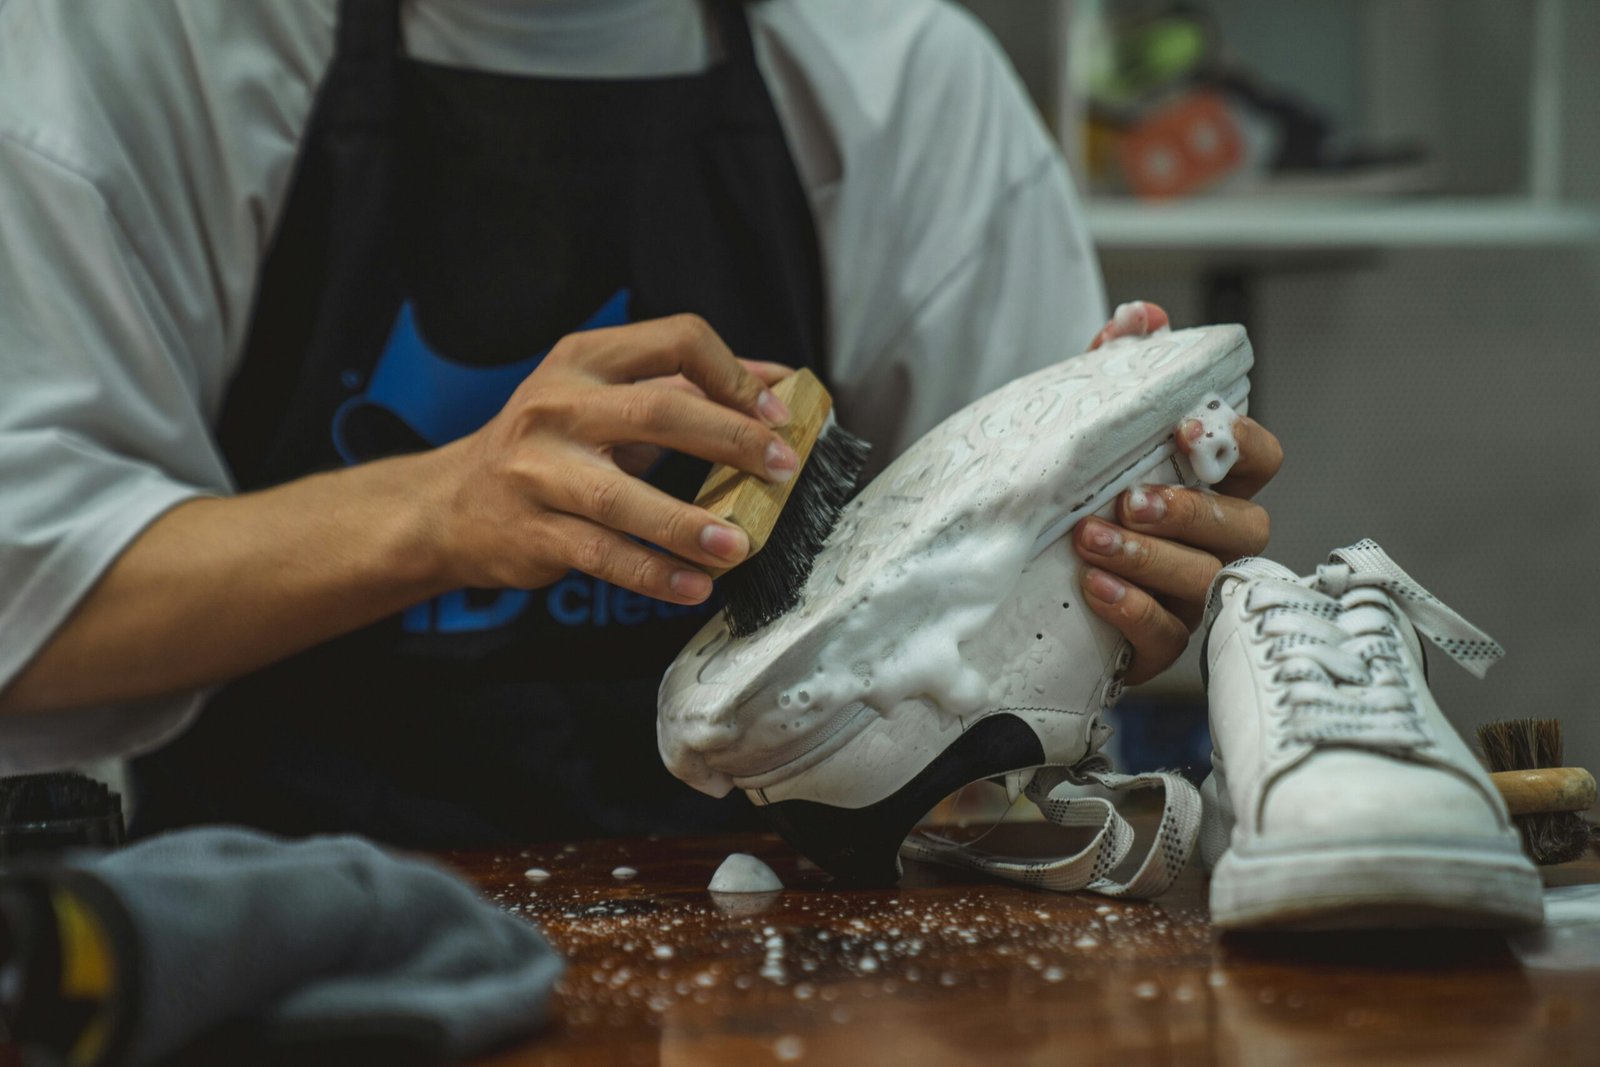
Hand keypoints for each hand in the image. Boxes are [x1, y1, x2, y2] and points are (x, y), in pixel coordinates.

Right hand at [425, 314, 796, 605]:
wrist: (450, 505)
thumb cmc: (547, 446)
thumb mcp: (602, 396)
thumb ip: (683, 385)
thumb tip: (777, 383)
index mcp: (585, 359)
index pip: (676, 341)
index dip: (735, 375)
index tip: (776, 415)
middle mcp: (557, 406)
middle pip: (658, 412)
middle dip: (731, 440)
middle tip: (782, 469)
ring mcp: (539, 471)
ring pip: (623, 496)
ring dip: (689, 523)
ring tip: (739, 544)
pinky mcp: (532, 531)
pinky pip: (602, 554)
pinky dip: (653, 573)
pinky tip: (693, 586)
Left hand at [1072, 302, 1283, 683]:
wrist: (1017, 569)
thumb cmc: (1075, 491)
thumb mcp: (1089, 424)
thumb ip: (1119, 368)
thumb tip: (1142, 316)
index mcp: (1209, 484)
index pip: (1260, 458)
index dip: (1240, 444)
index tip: (1190, 428)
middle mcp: (1211, 542)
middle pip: (1244, 527)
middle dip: (1190, 511)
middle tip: (1130, 499)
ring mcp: (1188, 596)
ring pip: (1203, 580)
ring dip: (1150, 558)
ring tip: (1090, 539)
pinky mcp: (1155, 645)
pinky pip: (1165, 636)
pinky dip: (1132, 609)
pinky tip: (1092, 586)